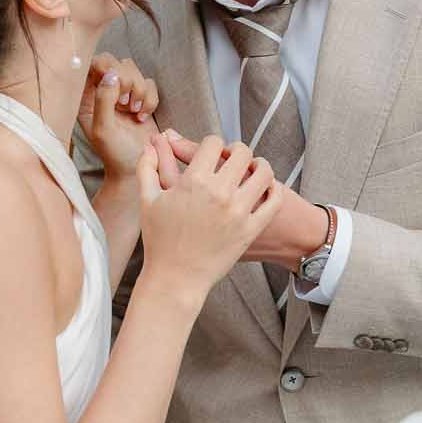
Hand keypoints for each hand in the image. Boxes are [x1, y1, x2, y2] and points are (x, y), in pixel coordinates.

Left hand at [77, 54, 158, 177]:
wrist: (137, 167)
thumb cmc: (114, 153)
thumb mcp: (103, 129)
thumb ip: (103, 100)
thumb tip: (111, 74)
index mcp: (86, 96)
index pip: (92, 63)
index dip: (106, 67)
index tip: (114, 84)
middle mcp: (103, 91)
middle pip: (116, 62)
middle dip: (126, 80)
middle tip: (124, 103)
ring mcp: (123, 93)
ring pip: (134, 70)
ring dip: (138, 90)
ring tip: (134, 112)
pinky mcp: (141, 98)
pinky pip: (149, 83)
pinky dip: (150, 99)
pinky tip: (142, 117)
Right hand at [162, 132, 326, 270]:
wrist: (175, 279)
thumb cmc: (159, 240)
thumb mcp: (147, 200)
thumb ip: (147, 168)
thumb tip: (149, 145)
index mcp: (193, 181)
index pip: (214, 143)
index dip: (213, 144)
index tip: (212, 152)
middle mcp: (219, 193)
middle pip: (241, 152)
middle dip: (237, 150)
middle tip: (234, 158)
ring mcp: (238, 211)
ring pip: (263, 173)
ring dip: (260, 166)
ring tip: (254, 169)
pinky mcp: (251, 230)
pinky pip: (274, 201)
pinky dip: (275, 189)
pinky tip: (267, 188)